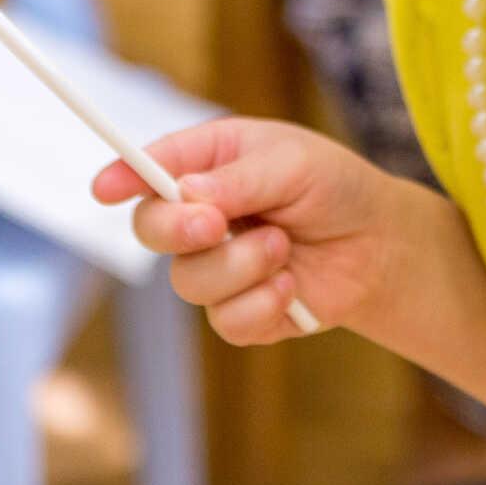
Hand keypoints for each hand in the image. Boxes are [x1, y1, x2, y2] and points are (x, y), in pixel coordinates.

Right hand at [91, 118, 402, 344]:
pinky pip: (224, 320)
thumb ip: (239, 179)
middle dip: (177, 228)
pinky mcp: (240, 311)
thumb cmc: (336, 187)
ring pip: (187, 280)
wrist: (381, 247)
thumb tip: (185, 192)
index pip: (151, 168)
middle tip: (216, 224)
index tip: (104, 189)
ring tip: (284, 246)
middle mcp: (203, 215)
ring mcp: (217, 266)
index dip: (122, 176)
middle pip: (150, 229)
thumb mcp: (294, 164)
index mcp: (209, 164)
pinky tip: (290, 285)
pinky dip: (260, 303)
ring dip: (239, 266)